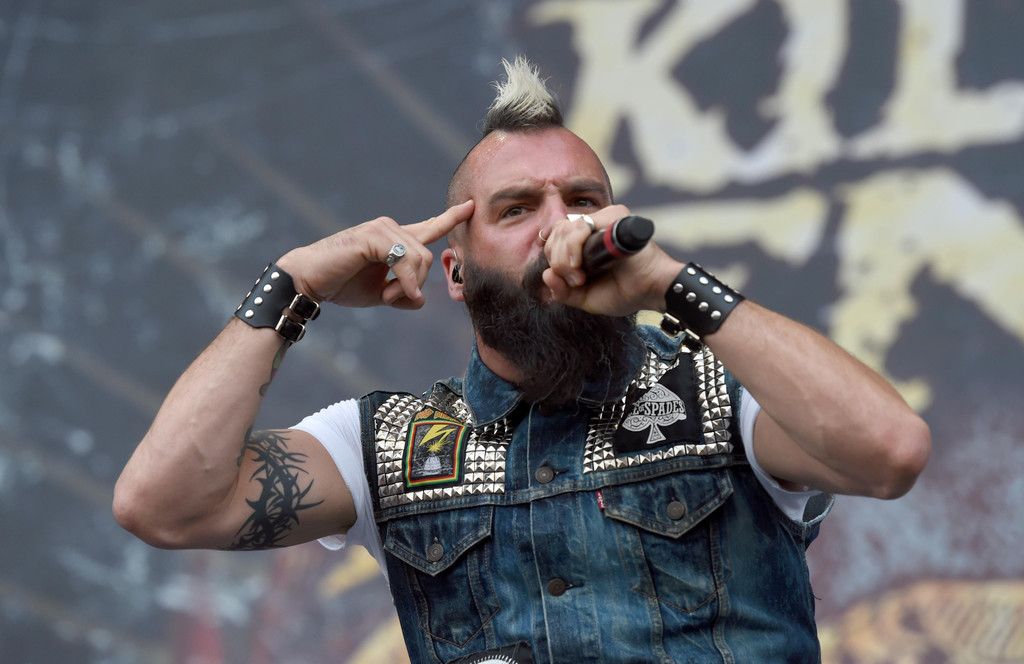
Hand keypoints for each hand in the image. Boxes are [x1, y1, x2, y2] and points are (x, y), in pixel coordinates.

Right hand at [277, 200, 473, 309]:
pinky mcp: (374, 235)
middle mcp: (391, 228)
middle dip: (416, 286)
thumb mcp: (380, 294)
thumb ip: (403, 295)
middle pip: (428, 258)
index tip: (472, 206)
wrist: (308, 281)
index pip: (429, 227)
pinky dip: (403, 283)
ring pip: (420, 260)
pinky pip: (404, 261)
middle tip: (391, 298)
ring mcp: (382, 229)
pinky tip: (387, 293)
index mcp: (394, 239)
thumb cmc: (340, 284)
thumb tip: (420, 300)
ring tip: (384, 295)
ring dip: (407, 287)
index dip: (451, 218)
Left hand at [541, 204, 682, 315]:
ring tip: (580, 277)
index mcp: (587, 241)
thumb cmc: (624, 293)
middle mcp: (595, 226)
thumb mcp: (585, 297)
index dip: (553, 256)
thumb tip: (546, 274)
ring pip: (565, 228)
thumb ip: (562, 290)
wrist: (651, 292)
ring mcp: (605, 219)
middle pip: (556, 231)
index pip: (555, 237)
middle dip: (557, 260)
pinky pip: (581, 225)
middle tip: (575, 280)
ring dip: (564, 257)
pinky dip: (574, 246)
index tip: (566, 279)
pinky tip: (581, 264)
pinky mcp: (615, 216)